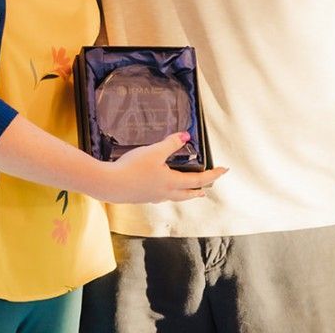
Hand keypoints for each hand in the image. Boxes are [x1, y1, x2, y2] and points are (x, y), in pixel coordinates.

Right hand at [92, 132, 228, 203]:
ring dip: (187, 193)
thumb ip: (170, 144)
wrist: (110, 185)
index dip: (213, 174)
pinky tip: (164, 190)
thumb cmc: (133, 168)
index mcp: (172, 182)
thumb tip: (186, 136)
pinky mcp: (143, 197)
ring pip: (176, 197)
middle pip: (189, 193)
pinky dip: (171, 193)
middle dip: (200, 189)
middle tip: (209, 187)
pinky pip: (163, 196)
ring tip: (191, 192)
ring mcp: (154, 197)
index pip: (199, 179)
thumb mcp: (154, 152)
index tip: (224, 170)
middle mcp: (166, 193)